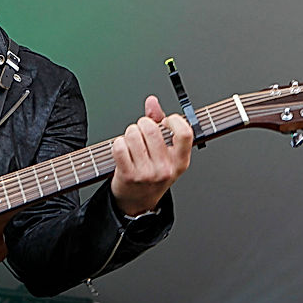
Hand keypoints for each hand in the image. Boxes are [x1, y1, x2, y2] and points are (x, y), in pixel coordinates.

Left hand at [110, 95, 192, 216]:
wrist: (137, 201)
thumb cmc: (152, 173)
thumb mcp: (165, 152)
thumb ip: (160, 123)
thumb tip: (152, 101)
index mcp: (180, 161)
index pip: (184, 132)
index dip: (173, 120)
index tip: (164, 121)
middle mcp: (166, 168)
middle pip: (151, 128)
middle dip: (142, 124)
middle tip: (141, 132)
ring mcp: (147, 173)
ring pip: (133, 134)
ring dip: (129, 134)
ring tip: (131, 143)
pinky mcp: (128, 175)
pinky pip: (119, 146)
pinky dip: (117, 143)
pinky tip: (122, 150)